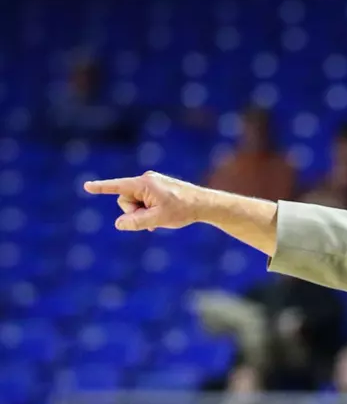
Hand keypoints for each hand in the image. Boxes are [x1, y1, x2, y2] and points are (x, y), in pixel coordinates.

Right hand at [83, 171, 202, 231]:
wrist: (203, 204)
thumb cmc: (183, 210)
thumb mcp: (159, 219)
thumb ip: (138, 222)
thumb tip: (119, 224)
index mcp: (144, 184)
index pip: (118, 187)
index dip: (101, 188)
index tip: (86, 186)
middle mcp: (146, 179)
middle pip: (126, 200)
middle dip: (135, 212)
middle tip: (154, 220)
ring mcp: (151, 183)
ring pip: (135, 202)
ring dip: (143, 212)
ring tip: (160, 217)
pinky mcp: (156, 187)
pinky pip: (144, 200)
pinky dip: (148, 210)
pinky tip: (160, 216)